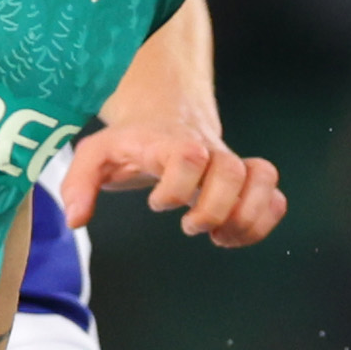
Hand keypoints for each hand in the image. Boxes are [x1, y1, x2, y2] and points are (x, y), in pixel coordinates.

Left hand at [59, 114, 285, 247]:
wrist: (165, 113)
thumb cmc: (131, 142)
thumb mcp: (96, 154)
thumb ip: (79, 183)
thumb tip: (76, 219)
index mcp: (168, 142)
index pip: (188, 155)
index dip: (176, 186)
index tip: (157, 203)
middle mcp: (207, 150)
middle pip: (232, 171)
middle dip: (214, 207)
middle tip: (190, 224)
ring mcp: (230, 164)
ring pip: (263, 178)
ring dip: (246, 216)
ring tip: (219, 236)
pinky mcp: (245, 181)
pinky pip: (274, 196)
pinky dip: (262, 222)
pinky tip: (232, 236)